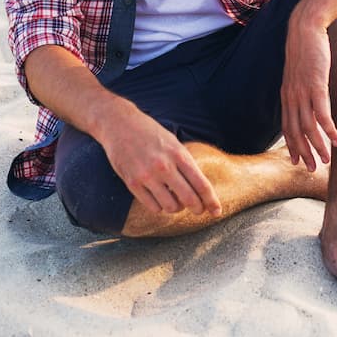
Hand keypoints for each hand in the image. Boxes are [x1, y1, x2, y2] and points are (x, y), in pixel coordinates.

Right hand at [101, 105, 221, 216]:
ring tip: (176, 201)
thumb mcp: (174, 143)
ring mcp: (147, 175)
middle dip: (197, 209)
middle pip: (189, 199)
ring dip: (176, 208)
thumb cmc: (150, 133)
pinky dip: (159, 207)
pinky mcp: (132, 183)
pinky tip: (159, 199)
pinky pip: (153, 207)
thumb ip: (185, 164)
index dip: (211, 201)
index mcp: (178, 154)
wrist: (119, 125)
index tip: (217, 212)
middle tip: (198, 210)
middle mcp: (164, 166)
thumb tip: (199, 189)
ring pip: (171, 207)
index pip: (201, 184)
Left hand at [281, 20, 336, 170]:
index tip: (297, 161)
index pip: (287, 127)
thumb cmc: (305, 49)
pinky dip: (329, 130)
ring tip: (327, 160)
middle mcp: (292, 97)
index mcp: (287, 95)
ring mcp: (303, 92)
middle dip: (304, 153)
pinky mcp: (316, 86)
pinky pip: (322, 114)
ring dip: (318, 146)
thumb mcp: (299, 72)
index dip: (292, 146)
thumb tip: (306, 97)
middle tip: (313, 169)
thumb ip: (300, 88)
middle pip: (296, 132)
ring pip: (309, 127)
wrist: (305, 29)